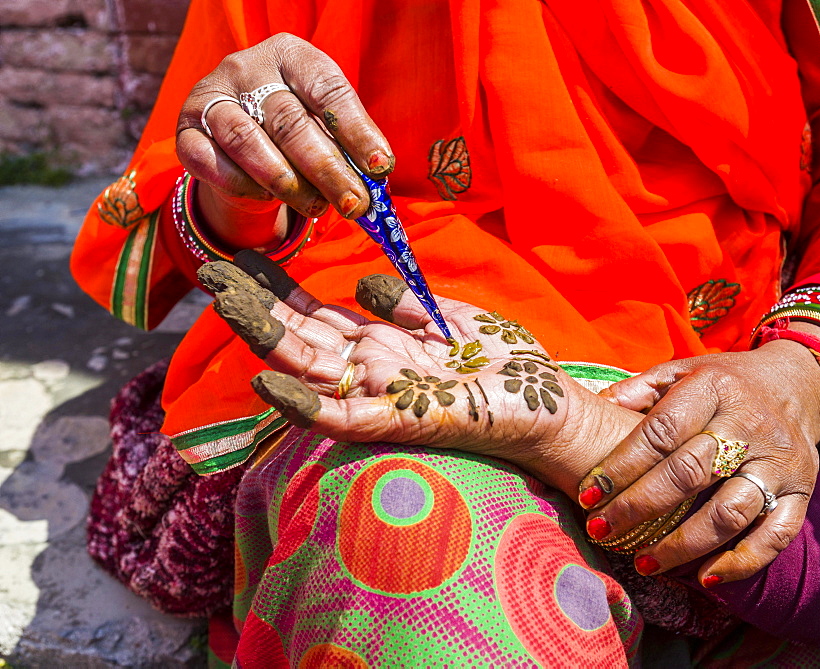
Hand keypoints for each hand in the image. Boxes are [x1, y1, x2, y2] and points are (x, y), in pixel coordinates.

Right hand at [176, 33, 393, 248]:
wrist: (240, 138)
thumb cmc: (295, 127)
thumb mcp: (323, 122)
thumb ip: (345, 143)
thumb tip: (375, 177)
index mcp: (291, 55)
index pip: (327, 90)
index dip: (356, 131)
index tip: (381, 168)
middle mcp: (247, 67)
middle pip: (290, 122)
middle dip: (328, 170)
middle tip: (354, 204)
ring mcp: (211, 96)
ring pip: (248, 142)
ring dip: (288, 183)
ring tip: (317, 207)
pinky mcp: (186, 131)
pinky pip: (212, 162)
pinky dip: (244, 185)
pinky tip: (268, 198)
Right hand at [198, 252, 641, 494]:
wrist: (551, 406)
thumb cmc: (508, 368)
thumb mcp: (454, 320)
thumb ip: (408, 305)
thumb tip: (362, 284)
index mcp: (385, 345)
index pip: (321, 315)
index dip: (283, 287)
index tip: (249, 257)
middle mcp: (372, 370)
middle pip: (301, 335)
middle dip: (257, 303)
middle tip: (213, 268)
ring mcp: (379, 397)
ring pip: (308, 368)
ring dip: (264, 336)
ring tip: (224, 299)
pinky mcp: (396, 422)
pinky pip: (339, 417)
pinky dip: (303, 402)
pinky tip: (267, 378)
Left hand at [581, 339, 819, 584]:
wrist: (797, 383)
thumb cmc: (723, 382)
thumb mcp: (680, 371)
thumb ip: (638, 390)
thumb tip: (592, 406)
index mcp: (713, 388)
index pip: (660, 432)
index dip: (620, 466)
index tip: (588, 495)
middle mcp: (748, 424)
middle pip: (690, 474)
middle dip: (639, 508)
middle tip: (602, 531)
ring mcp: (778, 460)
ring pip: (729, 511)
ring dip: (683, 544)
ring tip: (644, 563)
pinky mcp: (803, 491)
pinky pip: (776, 534)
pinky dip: (742, 561)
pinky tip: (706, 579)